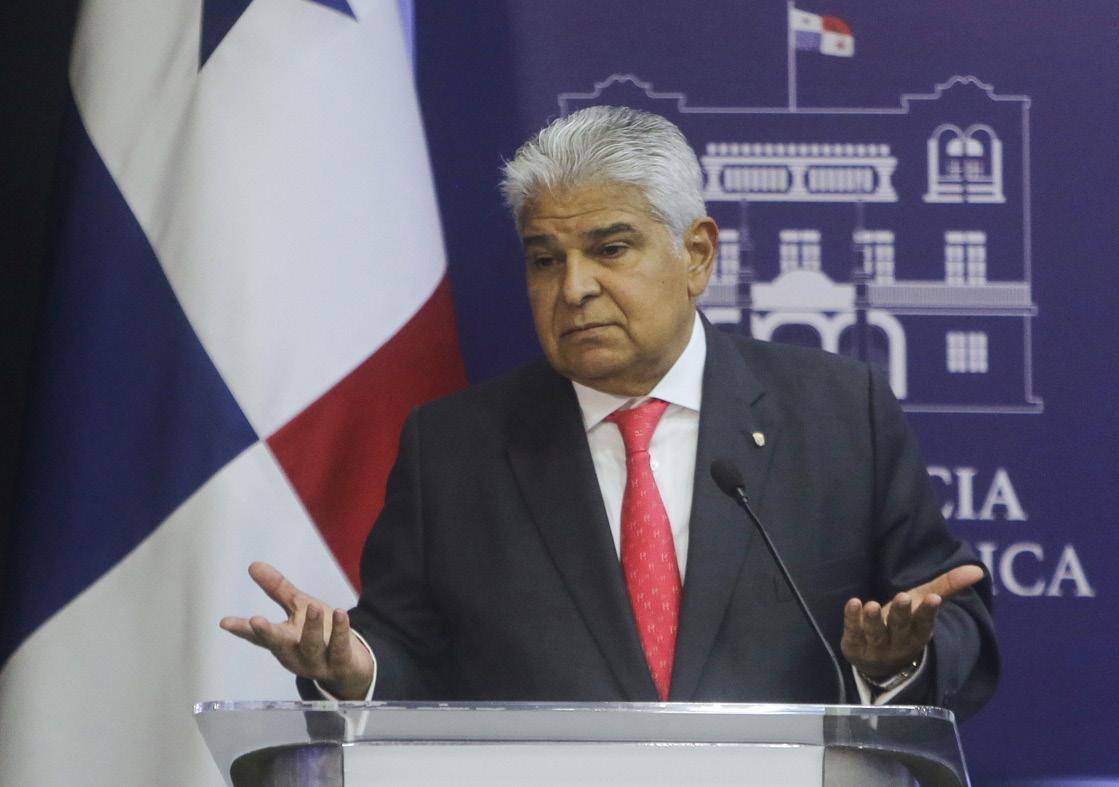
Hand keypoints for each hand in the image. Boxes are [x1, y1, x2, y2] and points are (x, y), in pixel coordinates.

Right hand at [220, 562, 373, 698]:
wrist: (351, 666)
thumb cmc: (320, 633)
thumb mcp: (298, 608)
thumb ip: (277, 589)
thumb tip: (253, 565)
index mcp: (281, 641)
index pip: (257, 636)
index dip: (241, 629)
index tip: (224, 622)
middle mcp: (295, 654)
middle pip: (279, 644)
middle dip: (267, 633)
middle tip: (256, 621)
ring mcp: (317, 661)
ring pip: (311, 645)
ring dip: (311, 628)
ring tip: (312, 606)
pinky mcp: (340, 662)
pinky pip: (340, 647)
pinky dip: (340, 630)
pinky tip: (340, 613)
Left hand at [840, 564, 983, 678]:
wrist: (877, 661)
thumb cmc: (904, 624)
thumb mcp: (922, 604)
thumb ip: (947, 586)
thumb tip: (978, 570)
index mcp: (918, 633)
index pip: (925, 624)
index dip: (928, 612)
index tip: (933, 598)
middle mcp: (898, 642)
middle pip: (900, 627)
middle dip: (902, 613)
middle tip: (902, 597)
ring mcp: (875, 647)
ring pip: (875, 634)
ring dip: (874, 619)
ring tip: (871, 604)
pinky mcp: (854, 645)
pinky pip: (853, 632)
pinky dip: (852, 619)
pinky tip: (853, 603)